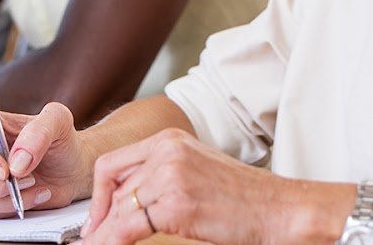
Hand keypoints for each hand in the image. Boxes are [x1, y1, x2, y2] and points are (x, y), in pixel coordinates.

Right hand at [0, 102, 91, 218]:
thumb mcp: (58, 121)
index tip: (2, 168)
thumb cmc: (60, 140)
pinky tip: (34, 195)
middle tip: (26, 177)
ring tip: (35, 184)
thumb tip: (16, 163)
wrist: (72, 168)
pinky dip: (12, 208)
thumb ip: (39, 132)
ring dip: (7, 197)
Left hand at [85, 129, 292, 244]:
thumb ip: (162, 177)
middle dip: (100, 218)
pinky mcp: (176, 203)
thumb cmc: (246, 197)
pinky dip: (113, 241)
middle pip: (114, 186)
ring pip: (119, 208)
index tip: (95, 218)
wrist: (280, 209)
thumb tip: (128, 204)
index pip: (115, 162)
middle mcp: (167, 150)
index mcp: (171, 139)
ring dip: (104, 234)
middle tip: (92, 239)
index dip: (99, 194)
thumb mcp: (197, 172)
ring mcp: (171, 175)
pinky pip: (129, 227)